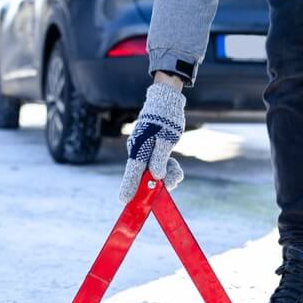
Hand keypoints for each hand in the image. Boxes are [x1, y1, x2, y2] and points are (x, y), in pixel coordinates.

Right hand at [119, 79, 185, 203]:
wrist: (165, 100)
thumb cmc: (166, 118)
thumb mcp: (167, 138)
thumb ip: (160, 159)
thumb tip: (155, 176)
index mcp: (139, 149)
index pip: (132, 173)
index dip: (128, 188)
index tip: (124, 201)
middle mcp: (138, 152)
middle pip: (144, 176)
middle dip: (160, 183)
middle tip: (175, 180)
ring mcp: (143, 152)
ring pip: (152, 172)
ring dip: (166, 175)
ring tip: (177, 170)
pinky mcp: (149, 150)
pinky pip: (156, 165)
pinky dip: (166, 168)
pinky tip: (174, 165)